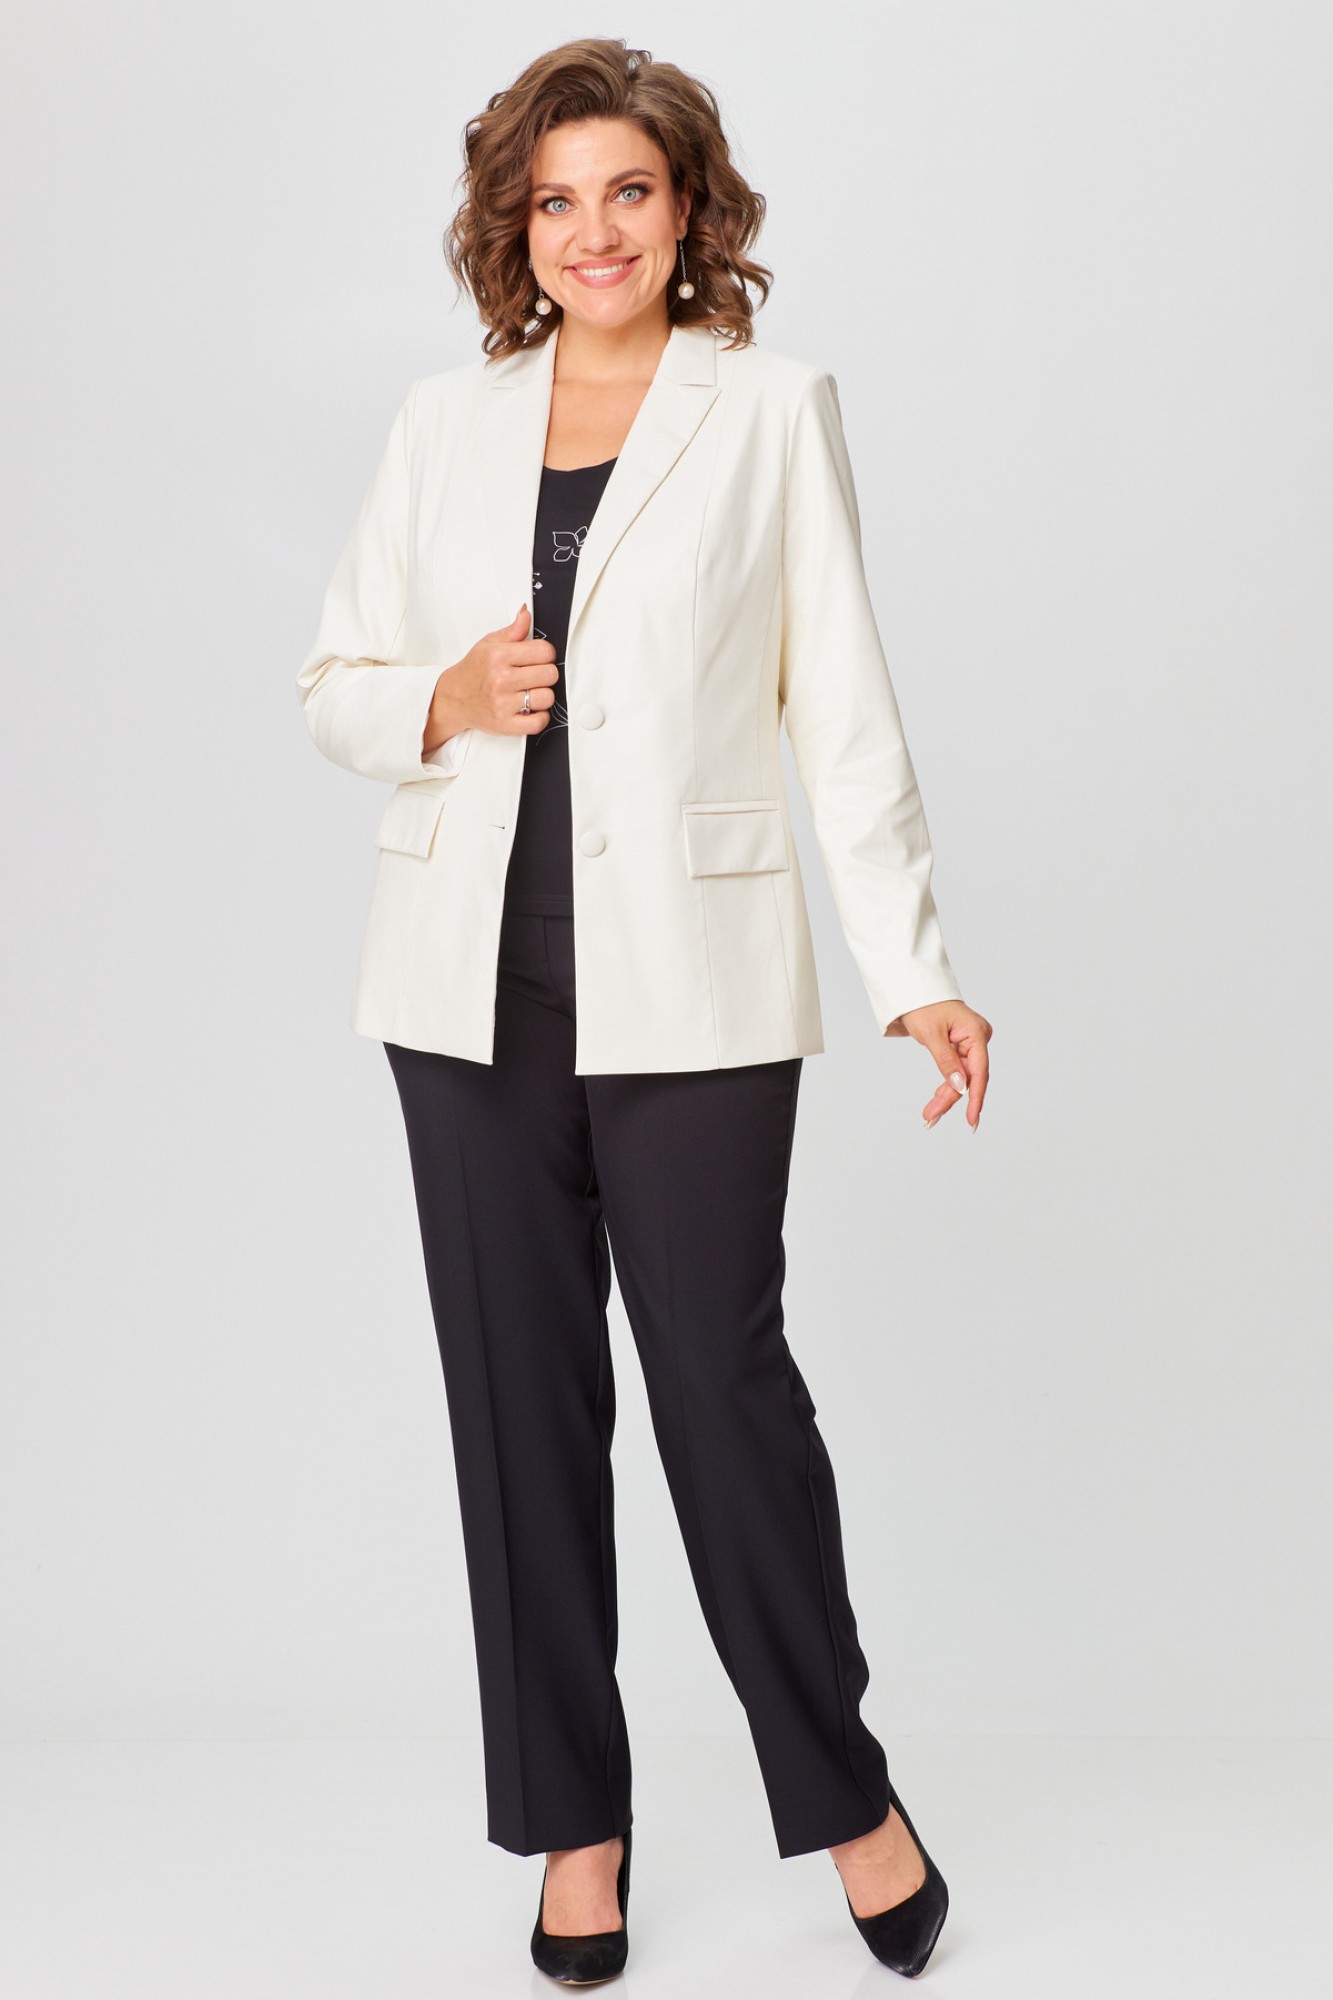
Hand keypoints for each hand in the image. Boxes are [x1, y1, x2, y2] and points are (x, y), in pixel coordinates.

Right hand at [423, 605, 557, 753]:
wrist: (453, 698)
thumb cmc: (474, 670)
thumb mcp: (489, 644)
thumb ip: (512, 630)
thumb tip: (526, 613)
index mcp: (499, 656)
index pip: (545, 651)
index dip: (546, 654)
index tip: (538, 658)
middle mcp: (501, 680)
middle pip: (550, 674)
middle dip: (546, 674)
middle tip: (534, 676)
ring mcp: (503, 704)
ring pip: (547, 698)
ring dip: (543, 695)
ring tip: (531, 692)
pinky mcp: (505, 725)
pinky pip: (539, 722)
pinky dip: (540, 717)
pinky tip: (531, 709)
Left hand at [896, 1000, 992, 1132]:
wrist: (914, 990)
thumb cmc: (922, 1006)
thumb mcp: (931, 1035)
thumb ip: (946, 1062)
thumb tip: (960, 1087)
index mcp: (976, 1032)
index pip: (979, 1071)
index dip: (975, 1098)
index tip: (971, 1119)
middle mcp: (978, 1038)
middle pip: (969, 1077)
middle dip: (951, 1099)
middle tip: (931, 1118)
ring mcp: (971, 1043)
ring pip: (962, 1077)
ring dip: (946, 1096)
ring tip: (929, 1115)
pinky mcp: (962, 1047)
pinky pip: (957, 1070)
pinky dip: (947, 1084)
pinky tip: (937, 1101)